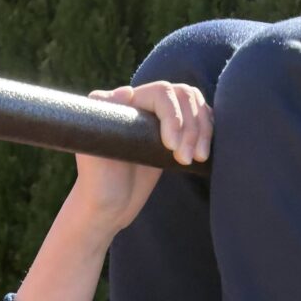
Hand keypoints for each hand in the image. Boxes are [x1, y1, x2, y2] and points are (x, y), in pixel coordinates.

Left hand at [70, 81, 212, 234]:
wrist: (107, 208)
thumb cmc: (97, 186)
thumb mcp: (93, 158)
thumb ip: (102, 128)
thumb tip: (126, 92)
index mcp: (126, 104)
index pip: (162, 93)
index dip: (173, 115)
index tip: (172, 147)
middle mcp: (144, 105)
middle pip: (183, 96)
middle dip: (191, 126)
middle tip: (186, 159)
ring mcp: (161, 120)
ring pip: (195, 107)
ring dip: (203, 130)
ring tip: (197, 159)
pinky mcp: (174, 136)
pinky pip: (200, 122)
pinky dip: (208, 134)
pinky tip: (203, 154)